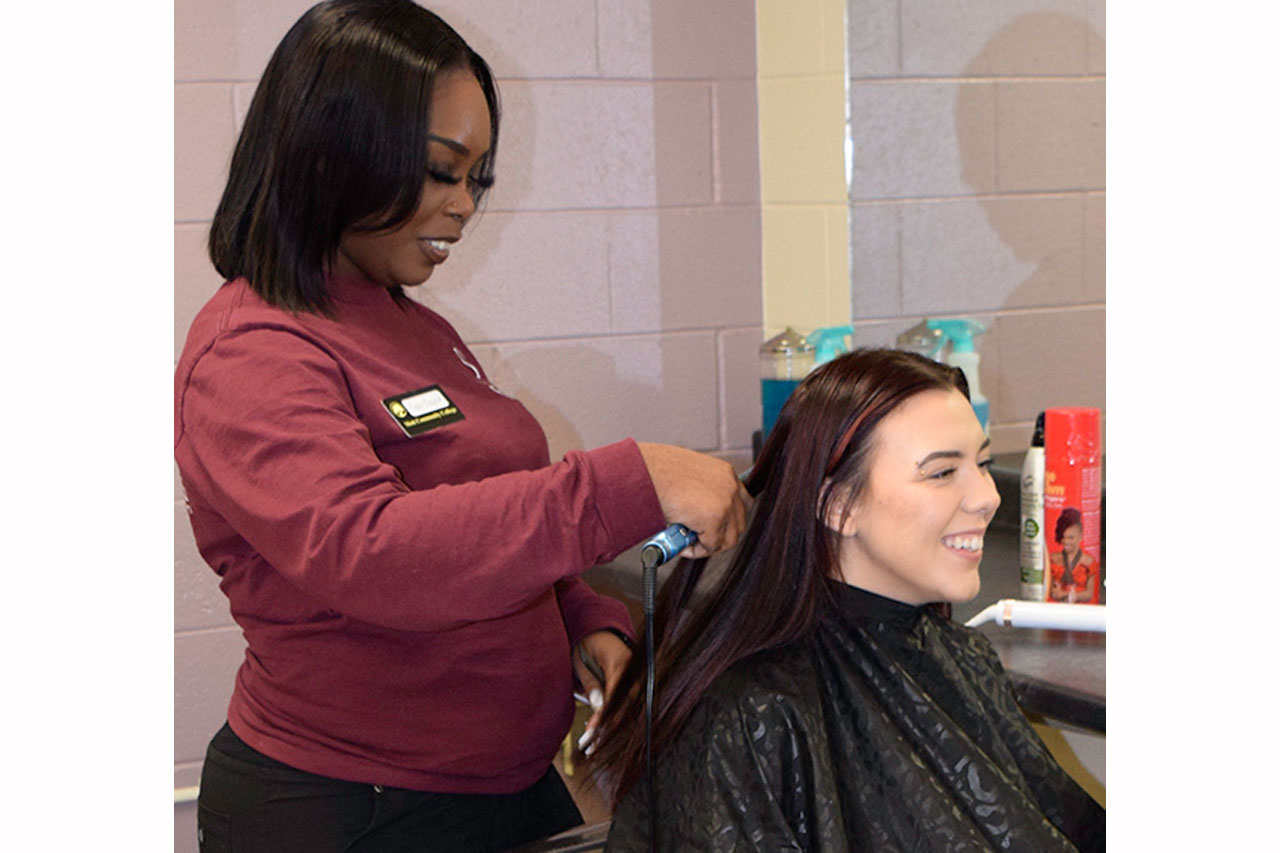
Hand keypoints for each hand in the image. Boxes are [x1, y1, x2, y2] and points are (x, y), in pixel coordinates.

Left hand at [573, 630, 632, 755]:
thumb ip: (592, 684)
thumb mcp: (582, 662)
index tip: (591, 732)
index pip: (613, 696)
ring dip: (610, 729)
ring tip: (592, 745)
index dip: (602, 717)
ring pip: (627, 710)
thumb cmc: (587, 644)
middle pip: (624, 707)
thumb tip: (599, 708)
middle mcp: (634, 672)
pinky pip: (626, 706)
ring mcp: (637, 678)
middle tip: (590, 746)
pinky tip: (600, 733)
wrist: (600, 631)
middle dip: (607, 730)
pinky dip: (614, 720)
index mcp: (621, 662)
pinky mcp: (635, 685)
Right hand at [636, 443, 749, 558]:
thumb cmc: (656, 471)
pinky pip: (711, 546)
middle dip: (720, 535)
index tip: (717, 527)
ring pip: (728, 539)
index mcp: (725, 472)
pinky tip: (680, 544)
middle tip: (698, 537)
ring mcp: (725, 503)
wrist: (645, 472)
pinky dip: (696, 550)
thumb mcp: (687, 476)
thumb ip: (700, 492)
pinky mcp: (714, 519)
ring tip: (686, 539)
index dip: (730, 519)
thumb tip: (699, 514)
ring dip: (708, 545)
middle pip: (739, 523)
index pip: (742, 501)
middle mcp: (730, 487)